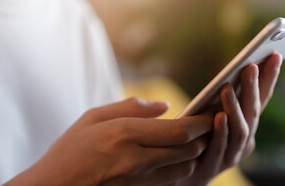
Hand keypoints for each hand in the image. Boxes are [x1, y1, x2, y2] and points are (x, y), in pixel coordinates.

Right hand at [5, 98, 212, 185]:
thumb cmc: (70, 149)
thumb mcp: (94, 117)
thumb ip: (131, 107)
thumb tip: (164, 106)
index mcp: (125, 134)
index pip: (178, 130)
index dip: (202, 121)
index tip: (213, 111)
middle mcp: (137, 159)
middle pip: (188, 149)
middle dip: (205, 135)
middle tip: (211, 121)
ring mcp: (139, 180)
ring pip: (185, 167)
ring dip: (194, 152)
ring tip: (195, 138)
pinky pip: (172, 180)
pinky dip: (181, 167)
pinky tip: (177, 156)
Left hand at [179, 53, 281, 185]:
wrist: (182, 177)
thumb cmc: (198, 141)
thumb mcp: (210, 116)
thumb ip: (221, 101)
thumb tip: (229, 73)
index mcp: (244, 126)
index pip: (260, 101)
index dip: (269, 79)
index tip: (275, 55)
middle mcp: (243, 141)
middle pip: (252, 113)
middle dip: (253, 89)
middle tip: (251, 66)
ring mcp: (230, 156)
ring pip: (240, 131)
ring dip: (235, 109)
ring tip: (228, 88)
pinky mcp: (211, 169)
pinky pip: (218, 149)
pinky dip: (221, 132)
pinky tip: (218, 116)